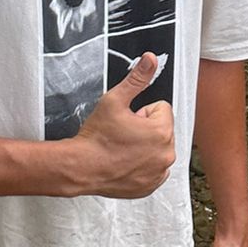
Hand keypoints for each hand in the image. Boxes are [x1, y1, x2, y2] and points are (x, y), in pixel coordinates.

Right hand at [70, 55, 174, 199]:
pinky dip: (143, 166)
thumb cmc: (96, 138)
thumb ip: (137, 79)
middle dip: (145, 129)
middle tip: (123, 134)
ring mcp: (159, 172)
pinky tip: (125, 162)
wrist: (81, 167)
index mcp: (162, 131)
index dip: (141, 111)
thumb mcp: (115, 100)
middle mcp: (166, 154)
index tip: (127, 120)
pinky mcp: (150, 186)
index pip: (161, 109)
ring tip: (122, 148)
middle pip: (161, 129)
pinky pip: (153, 169)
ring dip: (145, 147)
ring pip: (158, 149)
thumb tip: (150, 59)